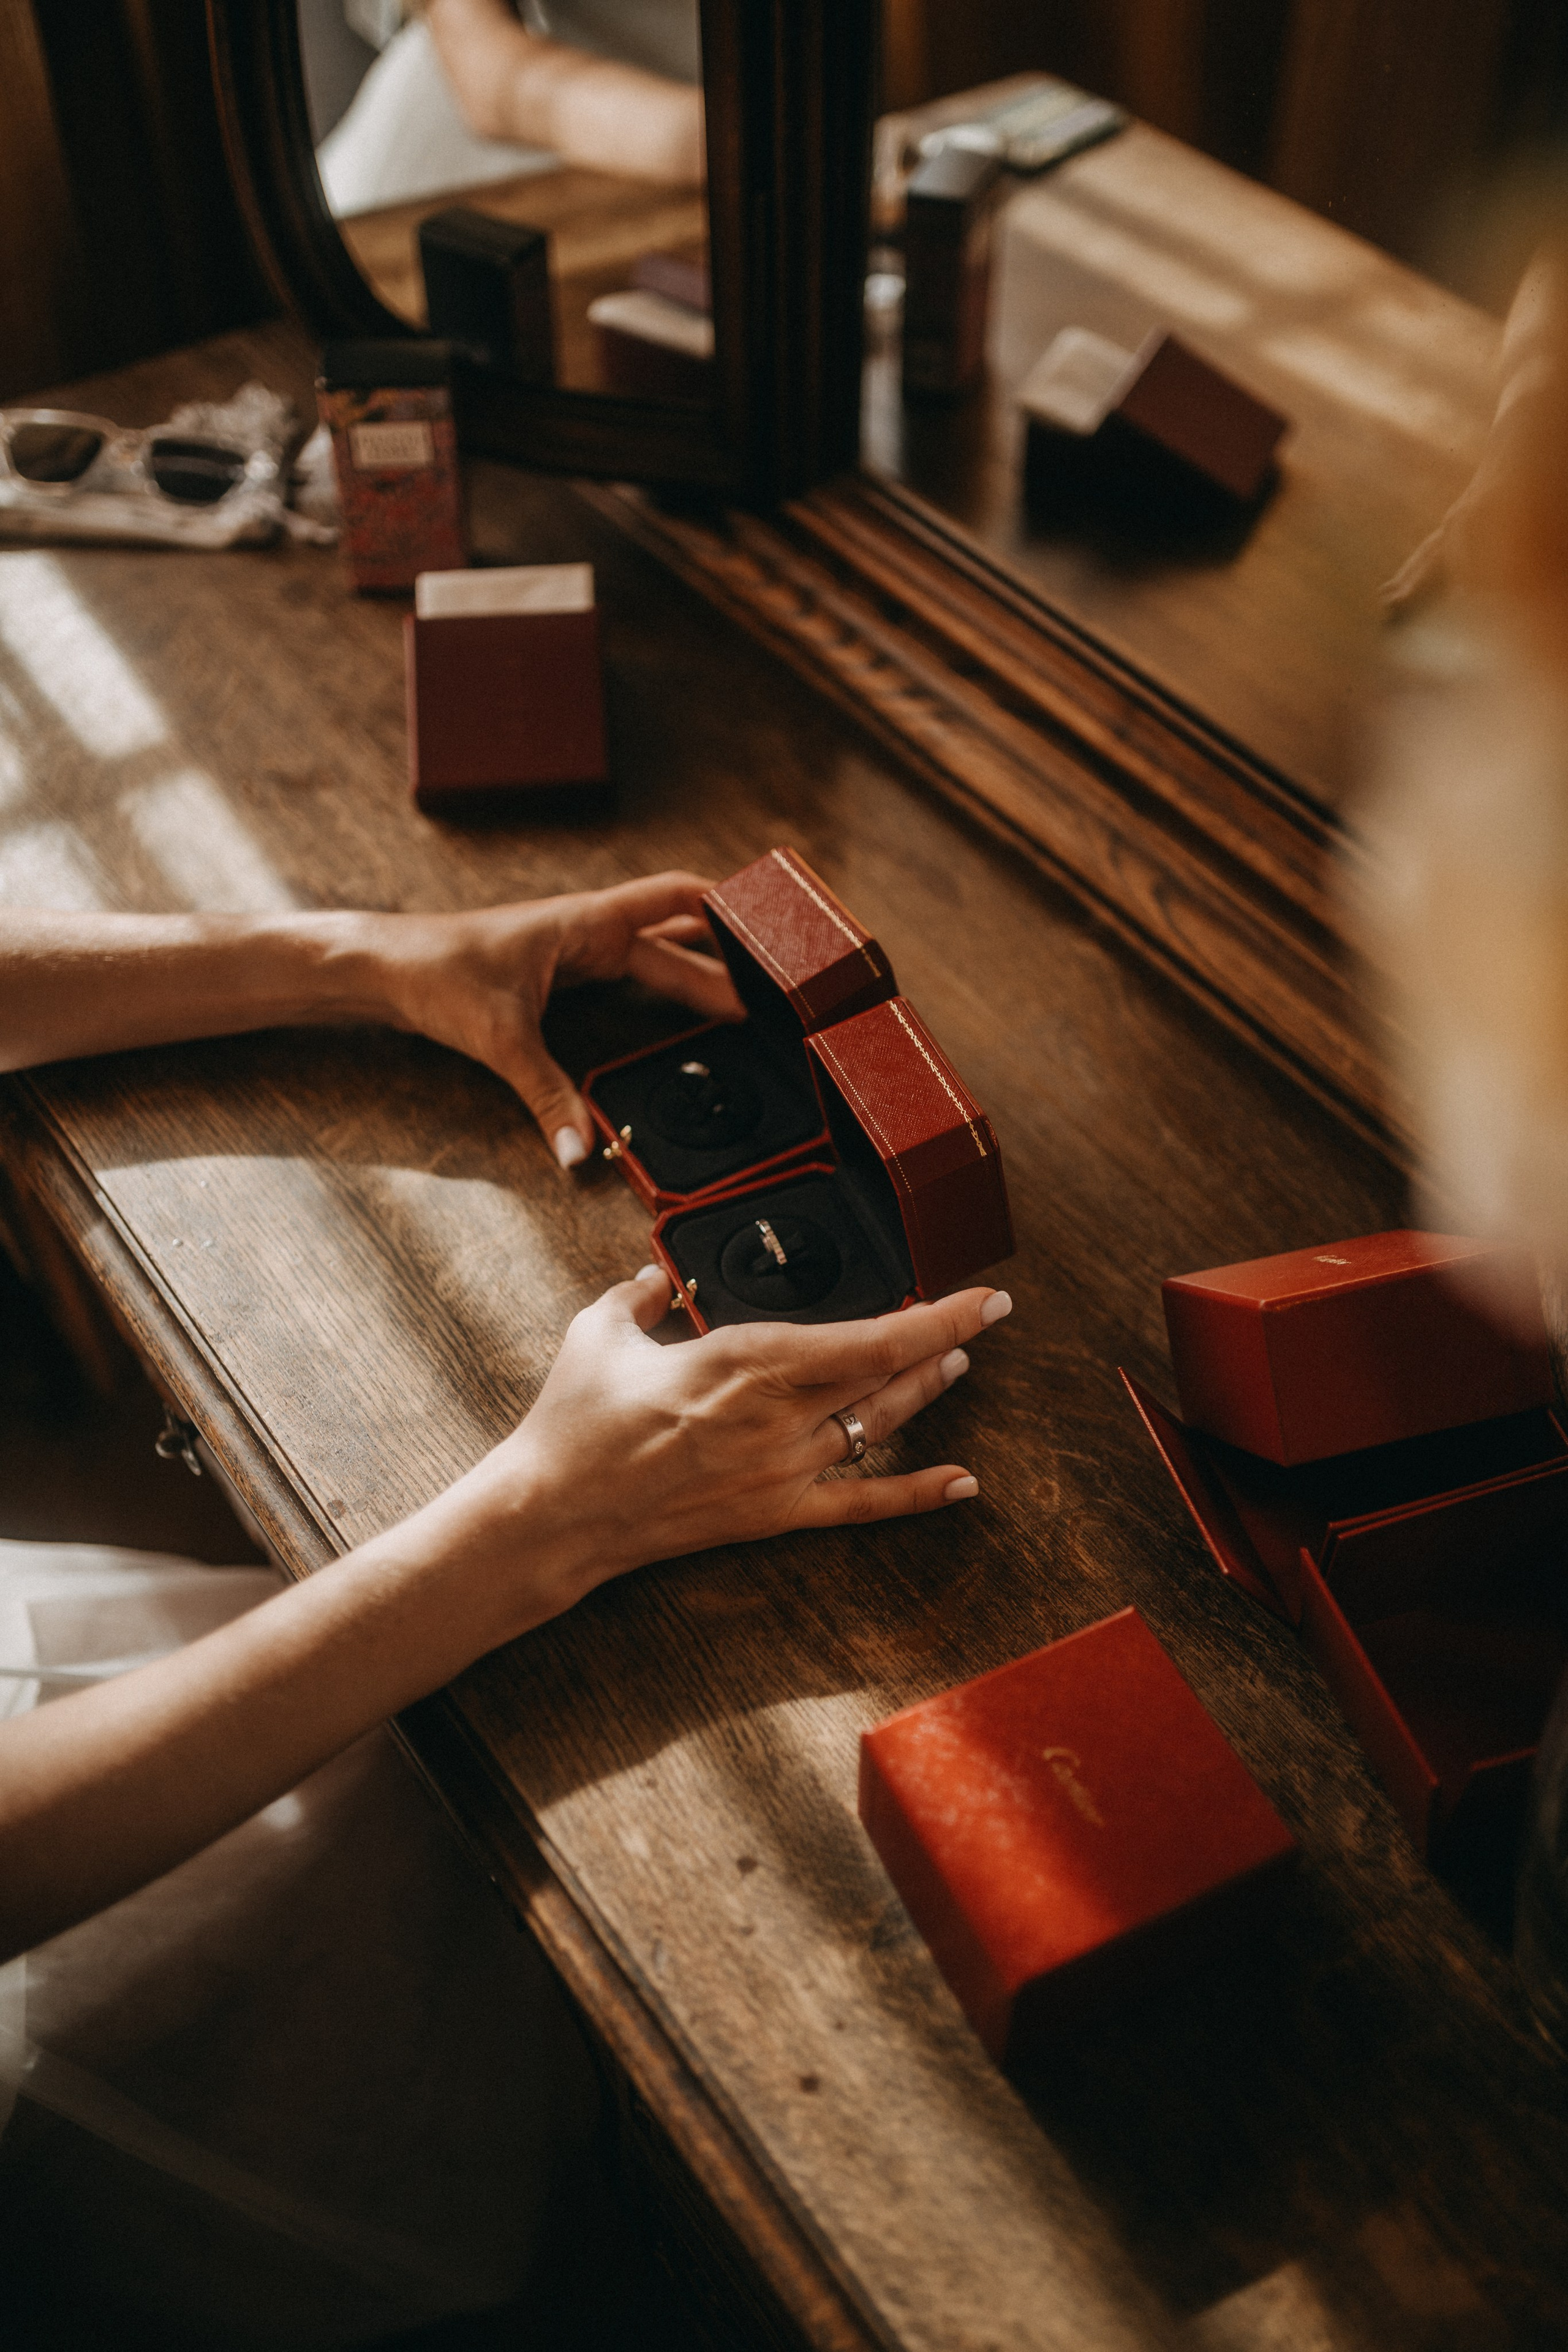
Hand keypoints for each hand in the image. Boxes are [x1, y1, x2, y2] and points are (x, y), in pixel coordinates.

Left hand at [364, 873, 742, 1166]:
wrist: (382, 968)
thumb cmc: (434, 973)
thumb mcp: (500, 1038)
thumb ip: (547, 1095)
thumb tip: (579, 1149)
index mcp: (587, 923)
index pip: (676, 897)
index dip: (727, 906)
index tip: (772, 926)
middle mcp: (589, 930)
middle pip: (677, 941)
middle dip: (726, 963)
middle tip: (777, 995)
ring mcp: (576, 950)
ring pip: (655, 956)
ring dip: (698, 973)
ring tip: (747, 999)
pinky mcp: (561, 974)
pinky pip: (630, 972)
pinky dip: (663, 985)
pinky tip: (682, 1008)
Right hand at [430, 1273, 1014, 1640]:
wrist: (554, 1512)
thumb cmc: (576, 1420)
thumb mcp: (599, 1332)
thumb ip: (637, 1295)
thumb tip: (655, 1280)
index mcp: (744, 1358)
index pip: (866, 1335)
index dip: (935, 1316)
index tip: (981, 1299)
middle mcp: (777, 1414)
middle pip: (885, 1376)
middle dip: (942, 1344)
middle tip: (978, 1319)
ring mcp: (781, 1470)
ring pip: (878, 1426)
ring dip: (922, 1394)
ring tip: (956, 1367)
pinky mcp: (774, 1515)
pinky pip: (861, 1504)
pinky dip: (917, 1493)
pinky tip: (963, 1483)